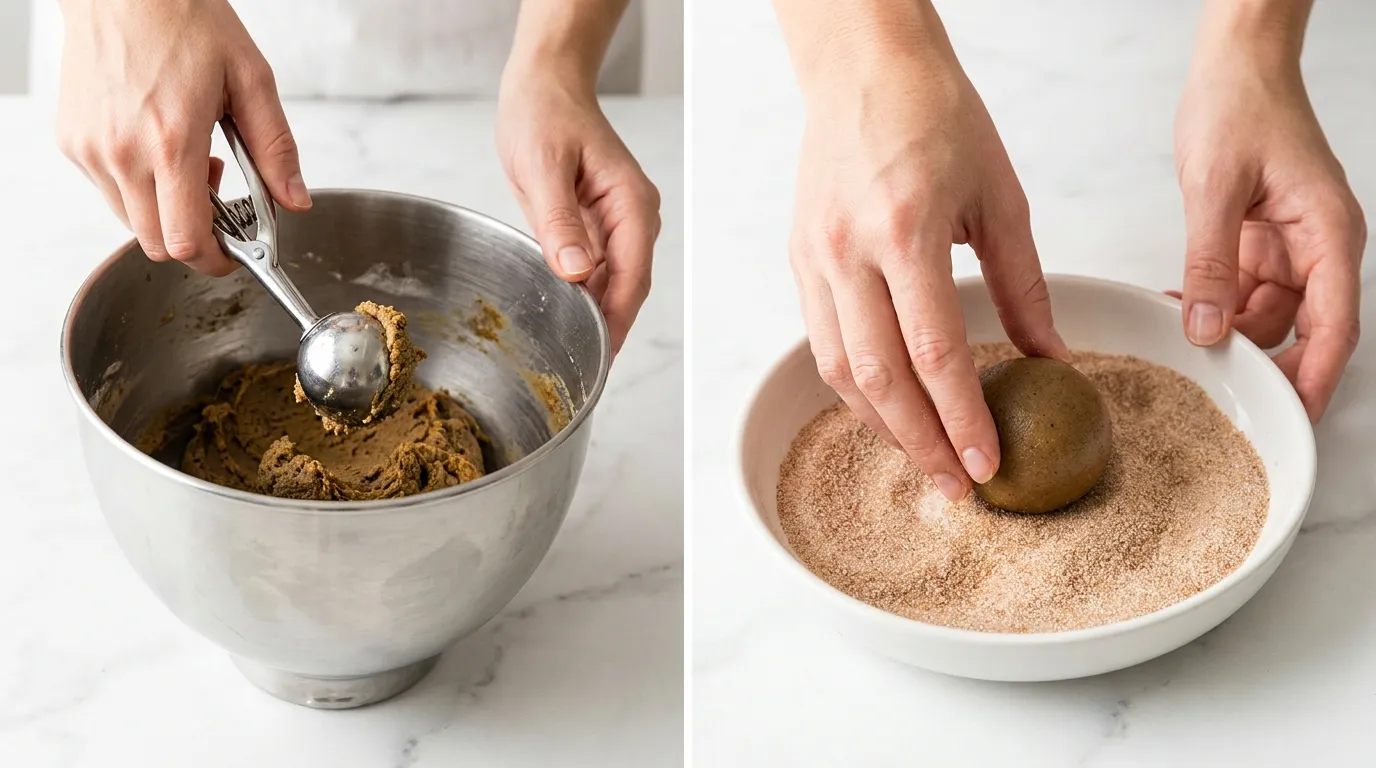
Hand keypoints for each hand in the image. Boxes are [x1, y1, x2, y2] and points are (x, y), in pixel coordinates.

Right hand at [56, 0, 309, 275]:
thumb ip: (276, 150)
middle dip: (193, 238)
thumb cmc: (184, 21)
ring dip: (164, 211)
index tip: (234, 255)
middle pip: (156, 244)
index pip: (185, 241)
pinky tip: (157, 147)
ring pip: (130, 222)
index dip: (215, 261)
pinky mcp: (72, 142)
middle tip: (217, 198)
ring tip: (187, 161)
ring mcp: (90, 150)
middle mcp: (121, 152)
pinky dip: (137, 187)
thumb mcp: (251, 80)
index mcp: (171, 141)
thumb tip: (295, 202)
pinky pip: (108, 191)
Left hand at [496, 73, 659, 355]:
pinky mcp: (600, 225)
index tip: (600, 357)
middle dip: (608, 326)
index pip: (632, 277)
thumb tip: (577, 273)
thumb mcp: (543, 167)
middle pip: (628, 286)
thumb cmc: (544, 115)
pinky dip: (583, 293)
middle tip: (580, 369)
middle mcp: (634, 217)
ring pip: (614, 282)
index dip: (618, 321)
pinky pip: (597, 269)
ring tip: (569, 351)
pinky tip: (562, 313)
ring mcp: (619, 222)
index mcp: (631, 204)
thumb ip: (559, 222)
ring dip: (595, 313)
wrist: (545, 84)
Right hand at [787, 54, 1066, 501]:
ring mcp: (814, 258)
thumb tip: (1050, 357)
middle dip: (920, 443)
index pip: (934, 352)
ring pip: (839, 370)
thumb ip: (1025, 285)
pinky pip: (822, 341)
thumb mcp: (1001, 197)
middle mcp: (848, 252)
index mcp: (905, 231)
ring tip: (924, 456)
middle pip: (878, 378)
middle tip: (957, 486)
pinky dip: (855, 386)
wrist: (864, 69)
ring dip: (882, 425)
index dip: (962, 419)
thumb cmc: (936, 117)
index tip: (988, 465)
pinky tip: (887, 406)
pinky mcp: (799, 260)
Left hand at [1173, 13, 1364, 421]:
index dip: (1314, 376)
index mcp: (1328, 234)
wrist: (1235, 66)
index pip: (1335, 326)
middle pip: (1300, 328)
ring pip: (1266, 315)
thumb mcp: (1215, 190)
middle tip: (1212, 389)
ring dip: (1226, 331)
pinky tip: (1178, 307)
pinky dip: (1213, 304)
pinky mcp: (1261, 242)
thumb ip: (1210, 263)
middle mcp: (1318, 247)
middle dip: (1258, 357)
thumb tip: (1207, 330)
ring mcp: (1290, 246)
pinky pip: (1243, 291)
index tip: (1292, 415)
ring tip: (1178, 333)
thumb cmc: (1240, 108)